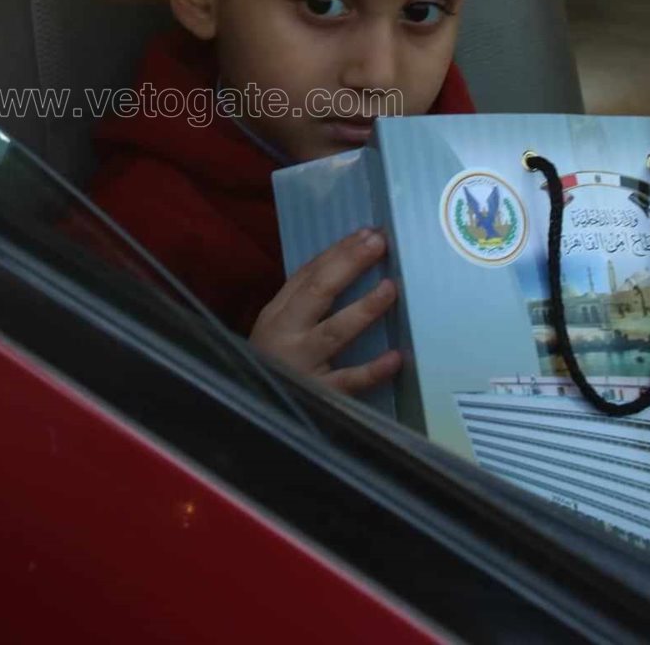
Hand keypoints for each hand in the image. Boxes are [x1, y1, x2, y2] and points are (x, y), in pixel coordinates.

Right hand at [249, 227, 401, 392]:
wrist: (253, 416)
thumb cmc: (275, 367)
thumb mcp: (279, 331)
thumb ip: (304, 305)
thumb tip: (346, 267)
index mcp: (277, 314)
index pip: (307, 275)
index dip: (338, 252)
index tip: (367, 233)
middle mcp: (287, 334)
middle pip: (318, 292)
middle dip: (349, 264)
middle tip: (379, 243)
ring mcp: (302, 365)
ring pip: (335, 332)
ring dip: (364, 308)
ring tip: (391, 288)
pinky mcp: (319, 396)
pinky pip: (348, 381)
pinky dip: (372, 370)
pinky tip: (396, 357)